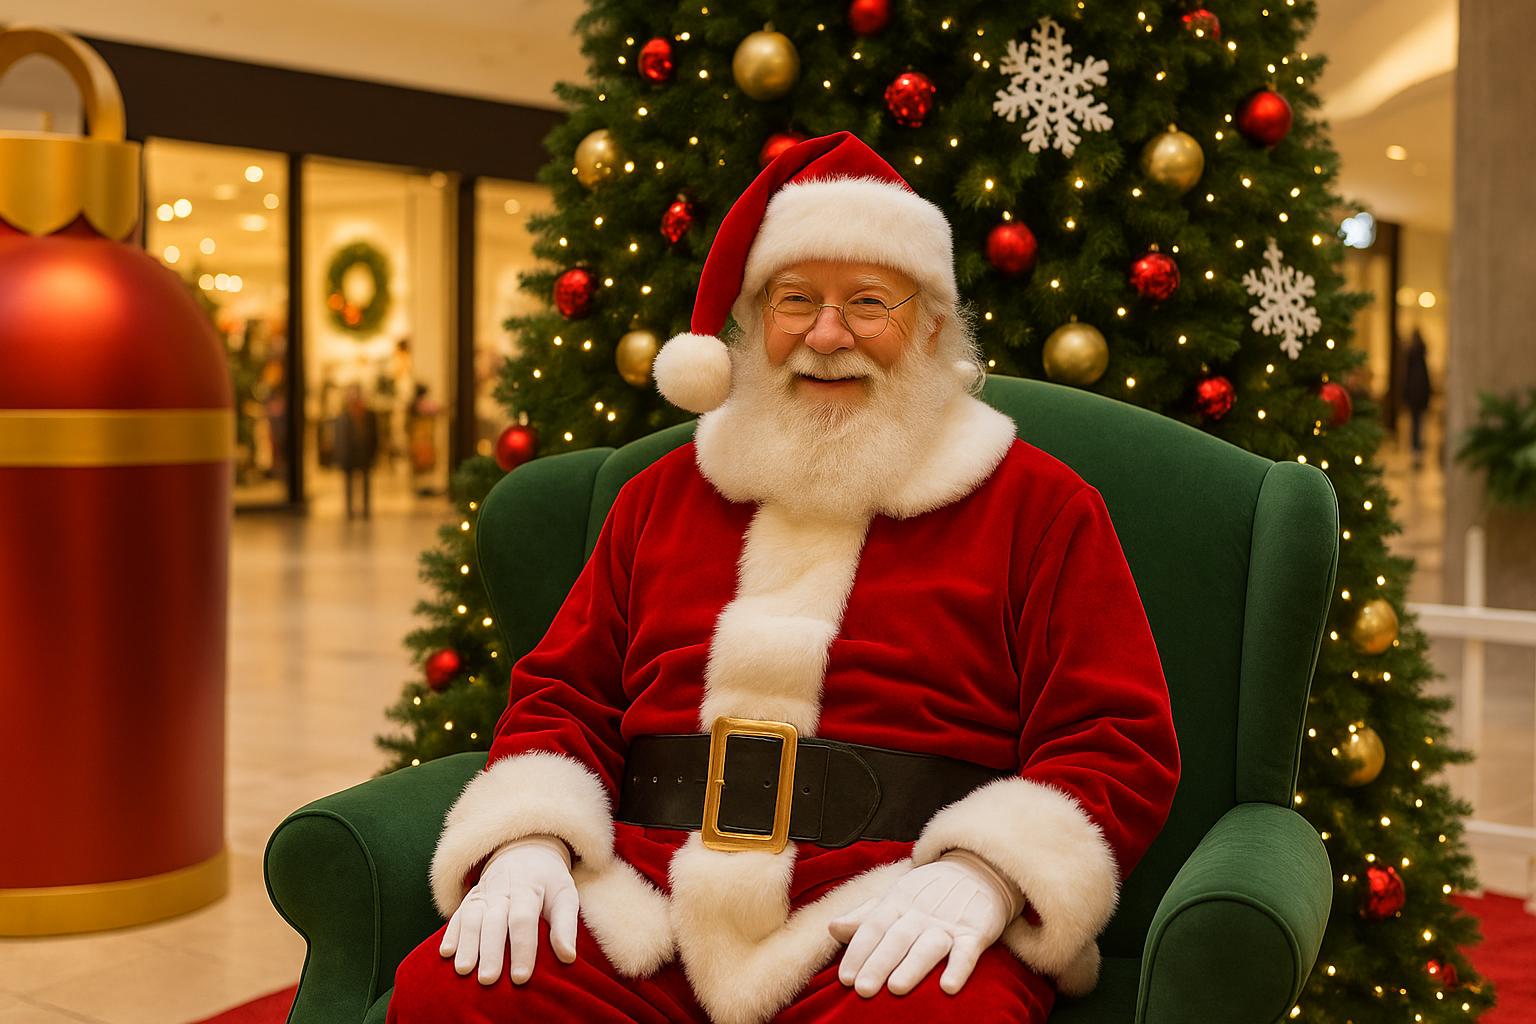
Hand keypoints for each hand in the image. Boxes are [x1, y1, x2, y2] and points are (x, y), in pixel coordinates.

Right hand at [439, 834, 578, 984]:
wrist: (525, 850)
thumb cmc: (549, 881)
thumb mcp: (566, 895)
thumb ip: (566, 926)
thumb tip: (568, 957)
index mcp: (529, 891)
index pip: (523, 920)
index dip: (522, 948)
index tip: (521, 977)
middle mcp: (502, 892)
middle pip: (494, 922)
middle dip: (490, 952)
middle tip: (488, 980)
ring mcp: (483, 894)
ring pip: (471, 918)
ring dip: (466, 944)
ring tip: (464, 971)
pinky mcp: (470, 898)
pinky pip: (457, 914)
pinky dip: (450, 933)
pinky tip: (446, 953)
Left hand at [828, 848, 1023, 997]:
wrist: (977, 868)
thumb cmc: (929, 891)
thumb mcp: (895, 897)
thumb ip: (864, 916)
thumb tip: (832, 928)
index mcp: (898, 903)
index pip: (873, 927)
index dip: (858, 951)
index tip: (845, 977)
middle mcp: (920, 913)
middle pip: (897, 939)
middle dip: (878, 963)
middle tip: (862, 989)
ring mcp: (949, 922)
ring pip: (929, 946)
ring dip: (913, 966)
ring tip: (896, 987)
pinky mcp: (976, 931)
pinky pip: (968, 951)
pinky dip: (959, 968)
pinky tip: (948, 986)